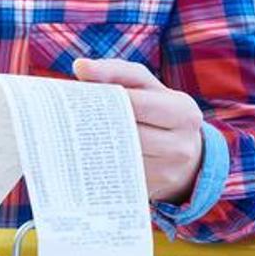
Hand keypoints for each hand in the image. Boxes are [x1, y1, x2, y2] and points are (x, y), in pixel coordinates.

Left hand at [73, 58, 203, 203]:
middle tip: (67, 118)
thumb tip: (80, 66)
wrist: (186, 155)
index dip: (106, 98)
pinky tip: (82, 156)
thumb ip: (116, 72)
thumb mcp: (146, 88)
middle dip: (97, 124)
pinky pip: (119, 176)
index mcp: (183, 112)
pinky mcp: (151, 189)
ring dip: (94, 147)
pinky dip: (100, 165)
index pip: (137, 103)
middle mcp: (181, 144)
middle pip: (129, 133)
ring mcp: (168, 171)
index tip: (79, 93)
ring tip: (70, 135)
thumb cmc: (158, 112)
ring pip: (121, 157)